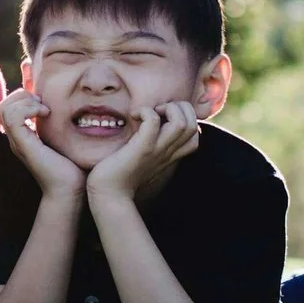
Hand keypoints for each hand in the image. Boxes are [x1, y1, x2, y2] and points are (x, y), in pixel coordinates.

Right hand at [0, 90, 82, 200]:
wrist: (70, 191)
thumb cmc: (73, 168)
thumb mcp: (64, 140)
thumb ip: (60, 124)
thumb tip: (72, 107)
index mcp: (23, 136)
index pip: (8, 107)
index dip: (24, 96)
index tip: (46, 103)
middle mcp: (16, 139)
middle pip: (2, 106)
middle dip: (23, 96)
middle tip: (44, 104)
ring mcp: (17, 142)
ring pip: (4, 108)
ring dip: (25, 101)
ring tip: (45, 110)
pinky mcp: (23, 145)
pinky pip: (13, 117)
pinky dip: (28, 108)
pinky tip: (46, 114)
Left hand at [86, 101, 201, 203]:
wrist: (108, 194)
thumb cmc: (119, 174)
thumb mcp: (142, 157)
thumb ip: (151, 145)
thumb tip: (149, 126)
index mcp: (169, 155)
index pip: (195, 135)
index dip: (185, 118)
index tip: (162, 116)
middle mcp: (167, 152)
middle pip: (193, 125)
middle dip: (180, 108)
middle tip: (158, 110)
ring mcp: (157, 150)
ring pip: (182, 123)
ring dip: (168, 108)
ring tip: (150, 111)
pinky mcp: (142, 148)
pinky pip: (153, 122)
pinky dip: (145, 111)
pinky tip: (133, 115)